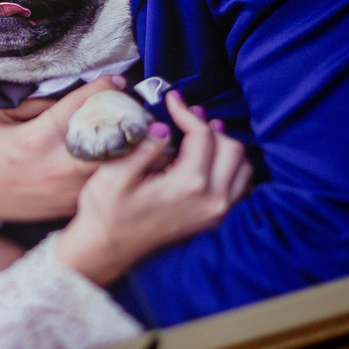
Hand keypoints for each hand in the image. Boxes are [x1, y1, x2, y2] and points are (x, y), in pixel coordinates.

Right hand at [0, 77, 124, 226]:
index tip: (116, 82)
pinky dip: (114, 177)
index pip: (76, 109)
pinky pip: (98, 190)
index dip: (100, 91)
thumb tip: (66, 98)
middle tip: (138, 112)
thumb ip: (33, 106)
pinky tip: (125, 166)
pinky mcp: (64, 207)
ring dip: (128, 154)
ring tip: (143, 138)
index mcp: (34, 139)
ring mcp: (62, 190)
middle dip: (125, 125)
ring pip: (109, 171)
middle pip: (105, 143)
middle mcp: (53, 166)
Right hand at [54, 91, 252, 284]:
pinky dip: (233, 169)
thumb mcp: (113, 176)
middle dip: (209, 127)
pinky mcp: (214, 220)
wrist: (106, 249)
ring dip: (225, 146)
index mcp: (187, 185)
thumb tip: (164, 127)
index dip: (187, 111)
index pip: (202, 135)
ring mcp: (216, 213)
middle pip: (231, 148)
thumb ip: (142, 148)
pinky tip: (212, 161)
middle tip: (186, 116)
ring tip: (202, 134)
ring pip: (243, 167)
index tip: (171, 100)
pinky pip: (241, 188)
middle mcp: (210, 200)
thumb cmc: (105, 212)